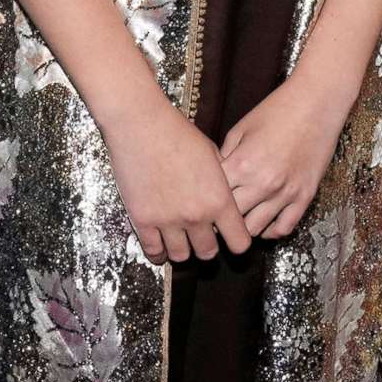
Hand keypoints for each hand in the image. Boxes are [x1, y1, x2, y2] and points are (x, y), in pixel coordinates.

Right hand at [102, 97, 250, 265]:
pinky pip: (153, 251)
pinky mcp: (143, 220)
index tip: (231, 238)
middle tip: (202, 238)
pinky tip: (160, 247)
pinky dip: (158, 253)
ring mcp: (168, 221)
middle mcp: (196, 216)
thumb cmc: (178, 133)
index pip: (239, 242)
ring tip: (180, 240)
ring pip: (181, 256)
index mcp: (219, 200)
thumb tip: (224, 196)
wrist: (142, 125)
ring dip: (183, 250)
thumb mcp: (212, 156)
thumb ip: (221, 182)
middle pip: (208, 253)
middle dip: (207, 247)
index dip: (237, 242)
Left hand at [220, 67, 360, 239]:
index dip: (205, 202)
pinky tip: (263, 223)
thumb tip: (213, 178)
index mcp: (242, 164)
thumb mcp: (241, 128)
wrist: (316, 103)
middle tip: (218, 216)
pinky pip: (284, 227)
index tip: (203, 204)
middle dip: (221, 218)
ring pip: (255, 230)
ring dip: (244, 227)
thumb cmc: (277, 110)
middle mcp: (262, 183)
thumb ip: (225, 156)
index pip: (214, 198)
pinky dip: (270, 231)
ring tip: (239, 221)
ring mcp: (285, 193)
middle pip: (232, 219)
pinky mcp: (305, 196)